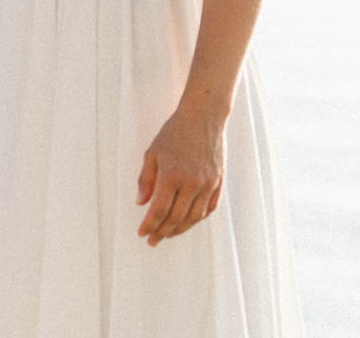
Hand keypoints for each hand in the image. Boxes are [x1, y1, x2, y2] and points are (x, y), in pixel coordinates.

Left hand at [136, 106, 224, 245]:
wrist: (203, 119)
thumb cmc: (174, 133)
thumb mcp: (152, 153)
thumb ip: (146, 180)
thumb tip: (141, 204)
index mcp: (172, 176)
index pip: (159, 210)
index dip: (149, 225)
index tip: (142, 233)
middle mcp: (192, 184)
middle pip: (176, 218)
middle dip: (162, 232)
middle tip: (152, 240)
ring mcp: (208, 185)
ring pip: (194, 217)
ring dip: (179, 229)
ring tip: (168, 234)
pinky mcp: (218, 183)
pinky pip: (209, 208)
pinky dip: (197, 219)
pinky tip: (188, 222)